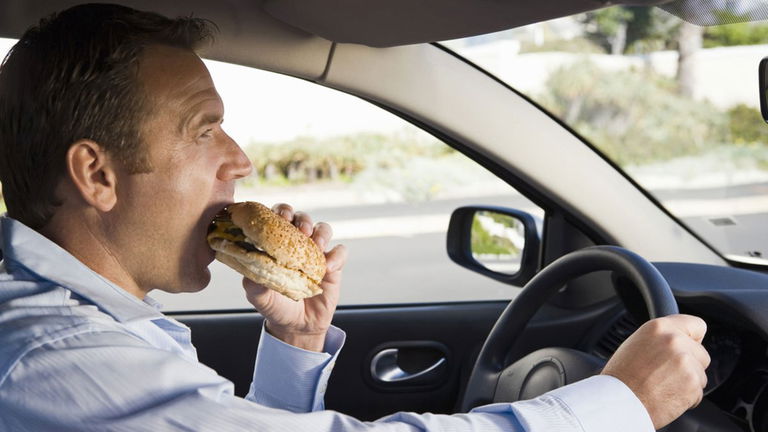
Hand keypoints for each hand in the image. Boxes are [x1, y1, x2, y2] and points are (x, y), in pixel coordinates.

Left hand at [243, 203, 347, 351]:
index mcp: (278, 244)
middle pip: (302, 218)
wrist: (297, 326)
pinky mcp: (334, 265)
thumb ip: (254, 284)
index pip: (279, 218)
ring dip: (320, 232)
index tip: (280, 217)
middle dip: (301, 219)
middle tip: (300, 230)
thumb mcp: (259, 297)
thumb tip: (249, 272)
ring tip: (316, 245)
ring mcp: (317, 253)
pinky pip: (340, 251)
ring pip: (323, 229)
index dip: (280, 212)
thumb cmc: (275, 306)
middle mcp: (298, 244)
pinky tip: (328, 268)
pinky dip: (336, 256)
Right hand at [601, 314, 710, 428]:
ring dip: (688, 382)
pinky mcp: (692, 384)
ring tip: (663, 386)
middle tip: (667, 373)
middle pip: (701, 353)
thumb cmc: (622, 376)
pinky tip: (666, 396)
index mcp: (659, 327)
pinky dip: (687, 398)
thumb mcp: (637, 343)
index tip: (689, 346)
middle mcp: (674, 341)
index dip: (693, 338)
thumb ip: (661, 339)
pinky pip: (698, 392)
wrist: (618, 401)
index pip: (697, 325)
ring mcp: (686, 362)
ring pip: (700, 374)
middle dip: (690, 364)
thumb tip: (680, 340)